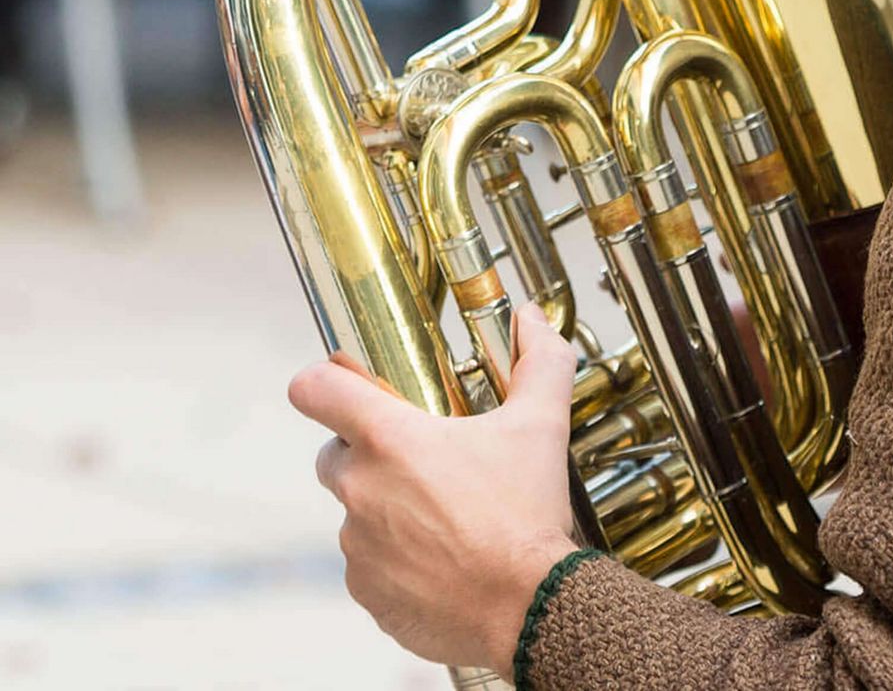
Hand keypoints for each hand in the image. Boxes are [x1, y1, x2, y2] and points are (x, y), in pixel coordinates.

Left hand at [289, 305, 579, 672]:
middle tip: (421, 458)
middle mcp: (361, 490)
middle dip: (366, 451)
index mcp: (389, 440)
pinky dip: (395, 560)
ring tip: (444, 516)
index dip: (322, 380)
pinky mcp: (367, 594)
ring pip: (355, 513)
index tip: (337, 383)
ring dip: (386, 509)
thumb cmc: (527, 513)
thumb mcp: (541, 424)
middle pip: (334, 453)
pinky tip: (440, 561)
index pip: (315, 390)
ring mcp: (358, 547)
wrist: (530, 609)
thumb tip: (533, 320)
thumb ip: (538, 361)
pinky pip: (369, 565)